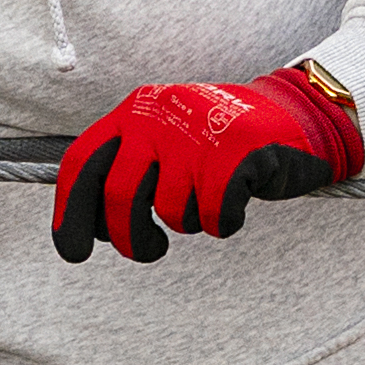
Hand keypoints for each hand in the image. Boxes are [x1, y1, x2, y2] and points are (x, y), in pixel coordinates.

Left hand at [48, 66, 363, 264]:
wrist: (293, 115)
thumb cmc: (219, 143)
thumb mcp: (163, 141)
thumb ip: (127, 171)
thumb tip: (89, 228)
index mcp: (131, 113)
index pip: (80, 164)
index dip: (71, 214)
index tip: (74, 251)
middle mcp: (156, 117)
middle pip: (118, 196)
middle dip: (129, 239)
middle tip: (148, 251)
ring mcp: (196, 133)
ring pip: (171, 211)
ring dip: (189, 223)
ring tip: (207, 202)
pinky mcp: (235, 151)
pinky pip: (214, 214)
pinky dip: (224, 222)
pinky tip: (233, 205)